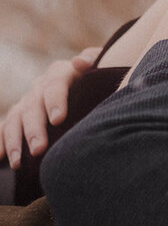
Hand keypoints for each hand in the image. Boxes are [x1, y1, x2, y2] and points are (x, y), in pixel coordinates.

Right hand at [0, 47, 100, 167]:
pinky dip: (1, 142)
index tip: (58, 120)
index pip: (55, 84)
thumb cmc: (99, 80)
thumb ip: (92, 62)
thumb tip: (79, 62)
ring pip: (16, 120)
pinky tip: (0, 158)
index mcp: (60, 73)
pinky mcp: (19, 115)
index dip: (55, 100)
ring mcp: (27, 101)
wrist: (89, 86)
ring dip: (15, 141)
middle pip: (33, 107)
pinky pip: (5, 128)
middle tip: (38, 149)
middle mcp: (40, 86)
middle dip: (34, 129)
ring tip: (19, 163)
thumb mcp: (99, 68)